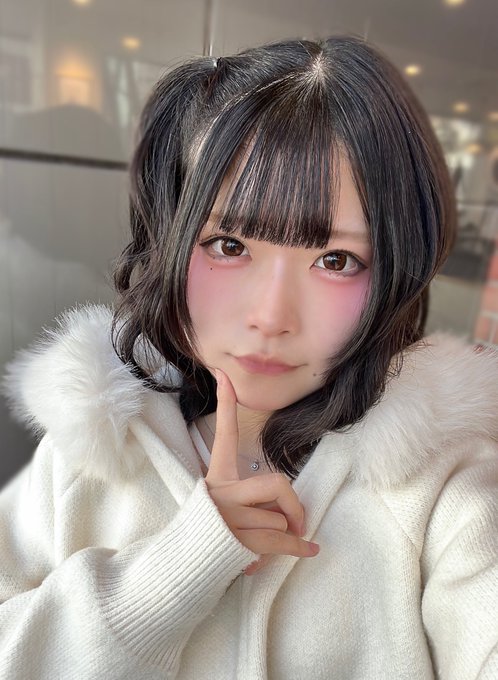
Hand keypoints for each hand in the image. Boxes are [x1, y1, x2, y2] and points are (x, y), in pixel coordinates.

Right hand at [205, 369, 319, 575]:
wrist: (184, 567)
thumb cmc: (209, 534)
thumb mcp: (222, 507)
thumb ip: (250, 499)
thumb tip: (289, 511)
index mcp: (216, 478)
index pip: (224, 436)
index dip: (224, 405)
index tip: (224, 375)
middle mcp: (221, 493)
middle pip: (276, 483)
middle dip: (293, 504)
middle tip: (298, 519)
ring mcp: (228, 517)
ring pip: (279, 519)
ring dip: (281, 536)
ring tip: (261, 543)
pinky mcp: (237, 541)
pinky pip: (281, 540)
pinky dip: (299, 547)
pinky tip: (309, 549)